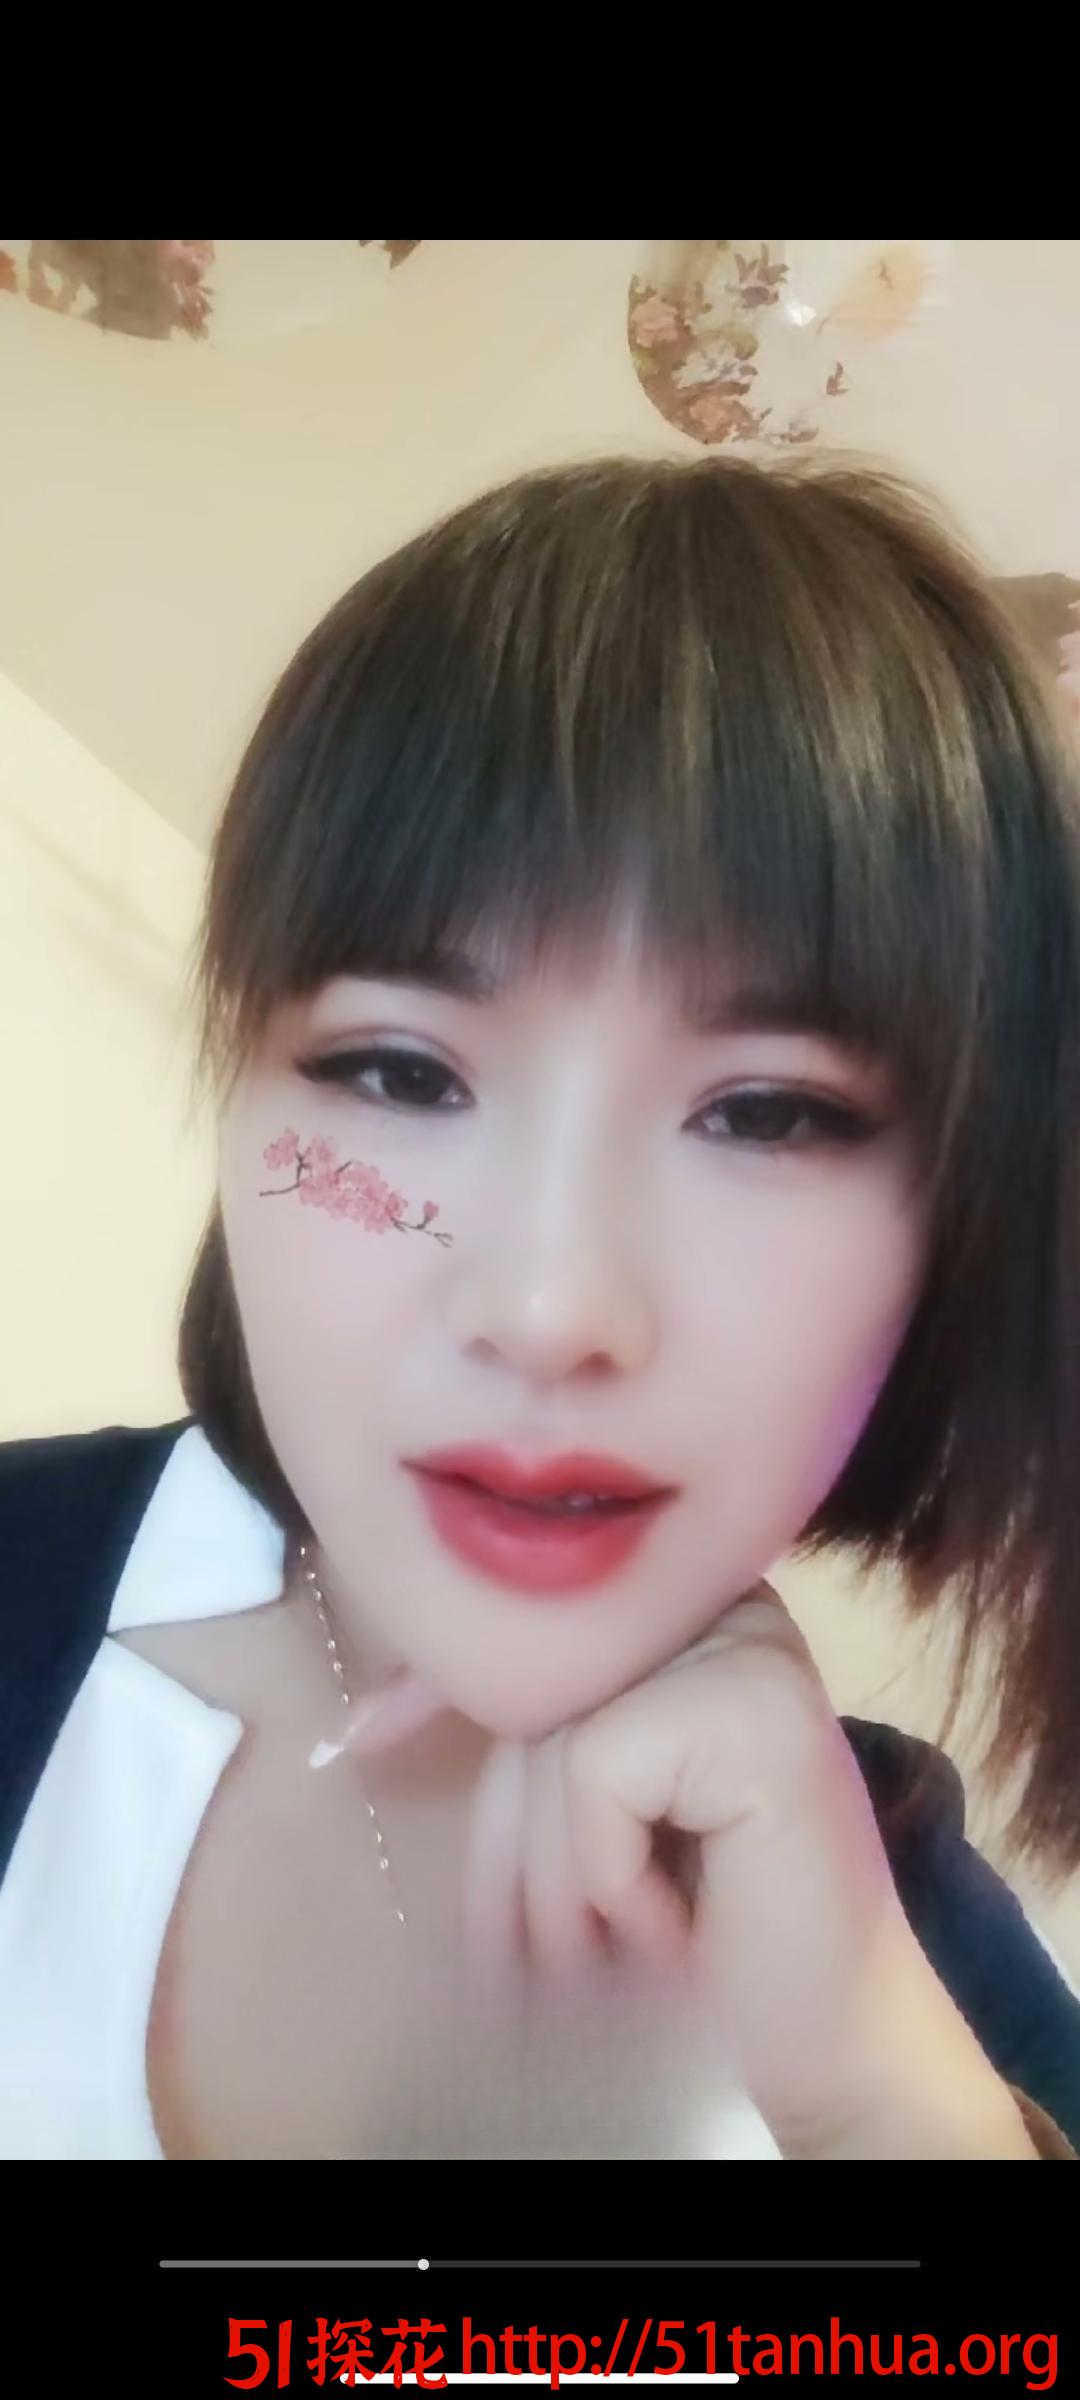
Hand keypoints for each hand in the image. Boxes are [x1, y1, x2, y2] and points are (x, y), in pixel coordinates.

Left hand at [322, 1585, 1025, 2154]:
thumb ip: (524, 1747)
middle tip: (529, 1963)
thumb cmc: (708, 1935)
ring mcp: (749, 1649)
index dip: (436, 1684)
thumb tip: (361, 1723)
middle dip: (504, 1842)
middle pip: (532, 1693)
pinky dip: (611, 1876)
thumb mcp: (595, 1816)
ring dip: (559, 1886)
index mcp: (691, 1612)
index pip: (534, 1626)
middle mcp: (725, 1604)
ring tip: (623, 1953)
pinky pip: (597, 1773)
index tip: (354, 1741)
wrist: (828, 2041)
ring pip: (554, 1742)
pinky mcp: (755, 1706)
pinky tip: (675, 1928)